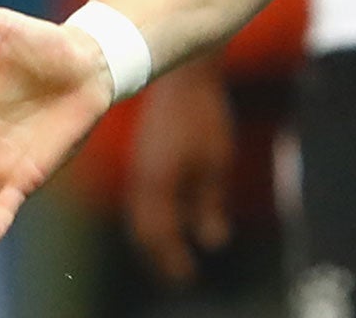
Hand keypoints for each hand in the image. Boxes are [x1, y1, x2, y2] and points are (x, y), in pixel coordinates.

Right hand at [127, 56, 234, 282]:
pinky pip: (144, 199)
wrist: (183, 74)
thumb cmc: (203, 115)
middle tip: (178, 275)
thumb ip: (210, 204)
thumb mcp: (215, 161)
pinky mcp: (145, 157)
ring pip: (142, 216)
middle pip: (145, 233)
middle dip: (160, 256)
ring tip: (173, 253)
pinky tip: (171, 217)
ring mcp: (139, 169)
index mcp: (154, 189)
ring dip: (156, 238)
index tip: (186, 281)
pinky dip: (156, 216)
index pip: (158, 239)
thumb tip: (213, 243)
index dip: (171, 262)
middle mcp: (139, 183)